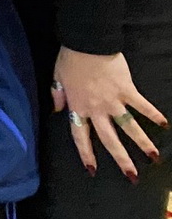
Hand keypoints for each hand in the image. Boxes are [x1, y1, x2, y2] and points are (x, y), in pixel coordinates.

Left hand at [53, 46, 165, 178]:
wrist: (87, 43)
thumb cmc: (70, 59)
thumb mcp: (57, 77)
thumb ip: (58, 95)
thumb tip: (57, 110)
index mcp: (79, 107)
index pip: (80, 136)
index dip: (86, 153)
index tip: (92, 170)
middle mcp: (97, 109)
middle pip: (109, 139)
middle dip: (121, 159)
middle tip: (132, 176)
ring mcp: (113, 101)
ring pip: (129, 127)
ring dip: (142, 143)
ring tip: (154, 157)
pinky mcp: (127, 90)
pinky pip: (142, 106)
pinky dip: (153, 114)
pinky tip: (164, 124)